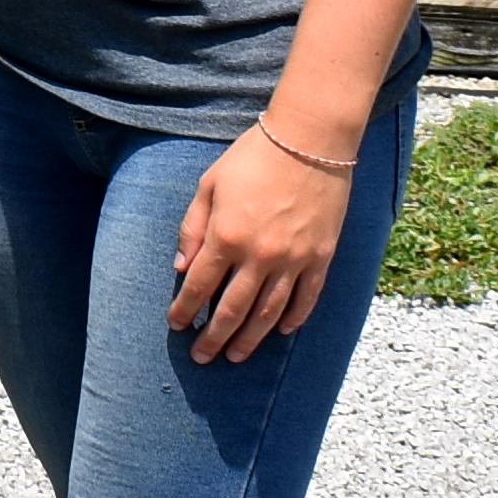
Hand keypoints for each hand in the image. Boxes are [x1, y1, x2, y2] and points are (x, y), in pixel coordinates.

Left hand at [169, 124, 352, 363]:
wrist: (310, 140)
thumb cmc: (253, 158)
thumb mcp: (209, 185)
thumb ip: (192, 228)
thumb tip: (181, 267)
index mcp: (226, 236)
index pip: (198, 286)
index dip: (184, 310)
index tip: (176, 325)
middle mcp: (259, 256)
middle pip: (231, 310)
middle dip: (213, 337)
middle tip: (202, 357)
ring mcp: (293, 260)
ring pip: (267, 313)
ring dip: (249, 339)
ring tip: (235, 356)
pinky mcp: (320, 257)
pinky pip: (306, 299)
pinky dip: (292, 319)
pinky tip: (280, 332)